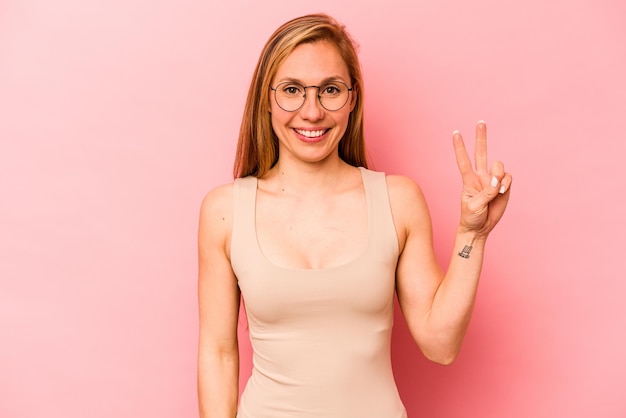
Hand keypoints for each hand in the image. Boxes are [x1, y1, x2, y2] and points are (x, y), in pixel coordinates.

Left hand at [453, 121, 511, 237]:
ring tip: (497, 188)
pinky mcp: (503, 186)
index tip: (455, 133)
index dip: (459, 147)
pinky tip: (502, 190)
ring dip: (499, 175)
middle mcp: (480, 177)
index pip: (463, 160)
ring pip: (499, 166)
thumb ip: (487, 192)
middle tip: (480, 122)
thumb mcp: (474, 206)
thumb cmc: (471, 217)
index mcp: (468, 180)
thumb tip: (498, 180)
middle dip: (481, 138)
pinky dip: (506, 182)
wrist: (480, 228)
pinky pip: (508, 177)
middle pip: (481, 153)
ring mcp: (492, 180)